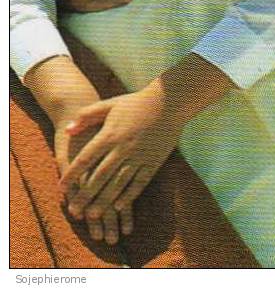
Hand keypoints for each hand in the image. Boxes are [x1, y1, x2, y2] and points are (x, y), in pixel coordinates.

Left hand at [60, 85, 181, 236]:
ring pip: (119, 183)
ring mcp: (140, 155)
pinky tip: (119, 206)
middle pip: (100, 176)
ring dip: (104, 200)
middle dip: (85, 195)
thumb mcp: (110, 104)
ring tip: (92, 215)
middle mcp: (123, 147)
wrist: (171, 101)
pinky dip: (129, 195)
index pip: (85, 158)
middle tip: (74, 211)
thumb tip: (67, 130)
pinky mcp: (154, 160)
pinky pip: (140, 181)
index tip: (60, 188)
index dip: (72, 174)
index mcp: (110, 133)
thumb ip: (87, 115)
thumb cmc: (137, 102)